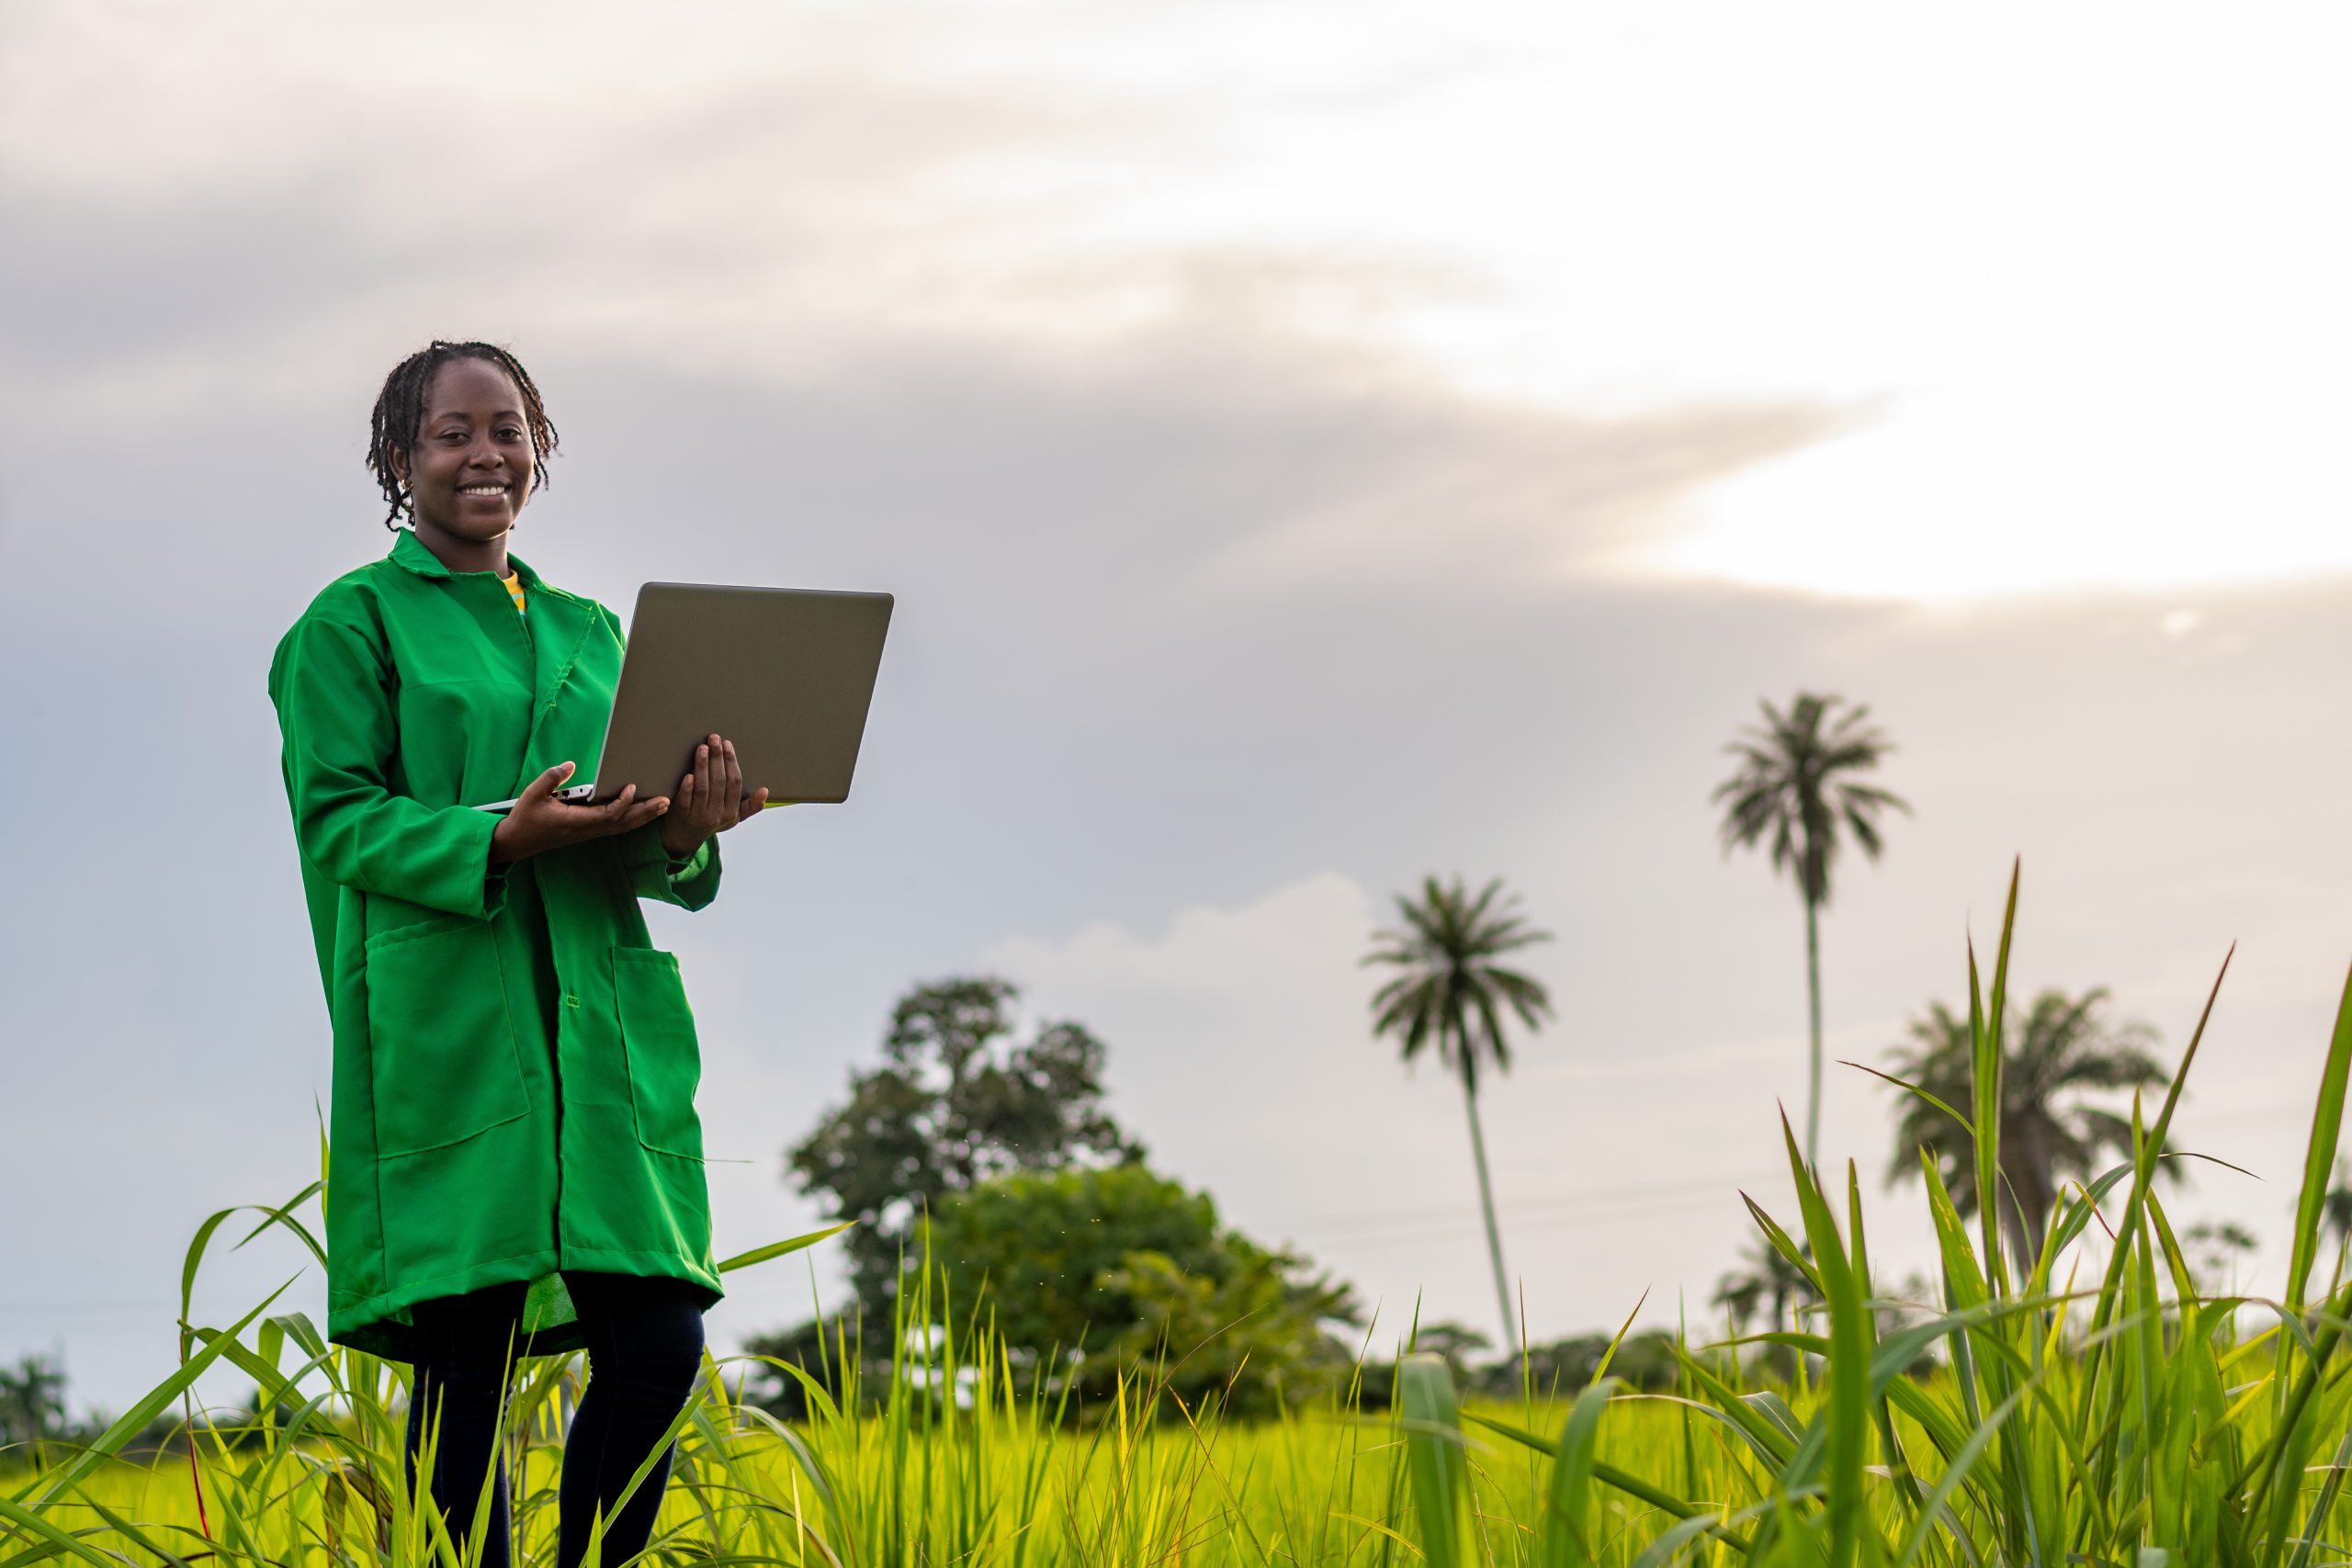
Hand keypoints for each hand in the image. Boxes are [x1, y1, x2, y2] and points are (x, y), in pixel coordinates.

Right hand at [490, 761, 668, 864]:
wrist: (517, 842)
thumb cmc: (525, 818)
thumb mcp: (533, 794)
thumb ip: (553, 778)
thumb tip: (571, 764)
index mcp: (576, 822)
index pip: (608, 815)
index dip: (623, 803)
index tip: (632, 787)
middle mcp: (587, 829)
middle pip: (623, 823)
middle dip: (645, 812)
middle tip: (666, 800)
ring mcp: (588, 832)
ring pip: (622, 827)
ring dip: (643, 816)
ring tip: (662, 805)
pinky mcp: (587, 831)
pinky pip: (615, 826)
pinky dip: (631, 819)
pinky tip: (642, 812)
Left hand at [658, 734, 769, 857]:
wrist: (685, 837)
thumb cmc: (712, 820)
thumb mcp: (735, 816)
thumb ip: (751, 805)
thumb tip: (765, 791)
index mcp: (731, 812)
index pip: (734, 783)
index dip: (731, 762)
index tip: (727, 745)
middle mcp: (717, 815)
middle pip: (719, 782)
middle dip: (717, 758)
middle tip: (714, 739)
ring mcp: (698, 816)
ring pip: (703, 789)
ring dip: (702, 767)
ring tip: (702, 748)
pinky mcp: (681, 816)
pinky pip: (685, 801)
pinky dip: (687, 788)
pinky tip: (688, 774)